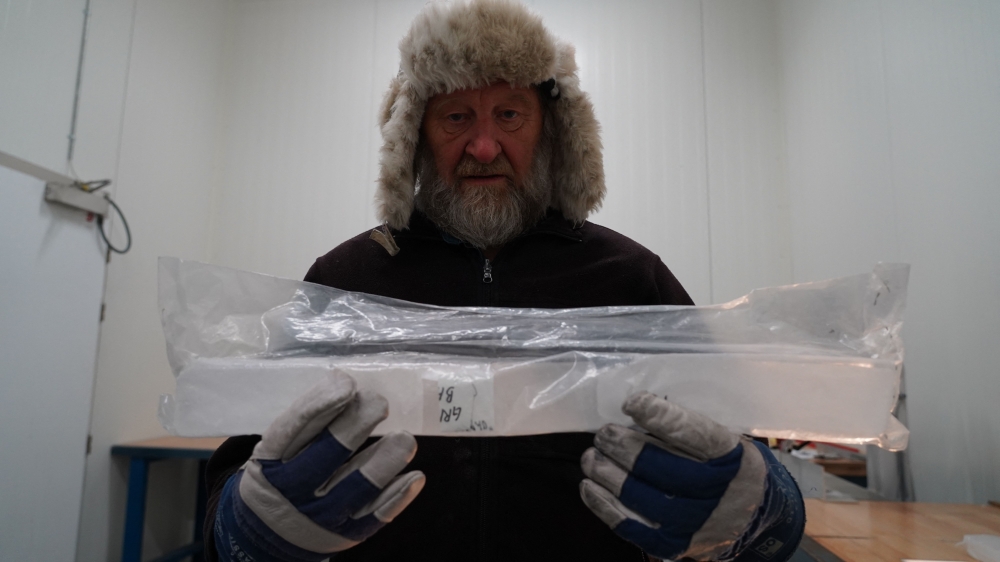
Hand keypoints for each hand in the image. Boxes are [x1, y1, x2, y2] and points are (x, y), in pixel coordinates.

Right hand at [214, 371, 424, 561]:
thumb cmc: (280, 475)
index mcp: (271, 460)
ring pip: (356, 487)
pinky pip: (375, 514)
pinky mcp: (346, 534)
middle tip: (379, 402)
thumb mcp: (276, 451)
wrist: (266, 537)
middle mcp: (294, 488)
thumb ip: (306, 424)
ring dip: (384, 461)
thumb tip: (345, 384)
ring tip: (404, 438)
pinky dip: (397, 495)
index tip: (346, 384)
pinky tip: (415, 476)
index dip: (320, 405)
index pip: (293, 428)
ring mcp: (321, 515)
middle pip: (327, 454)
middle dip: (355, 424)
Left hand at [580, 392, 803, 561]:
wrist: (761, 519)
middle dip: (621, 445)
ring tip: (591, 457)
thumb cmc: (733, 468)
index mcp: (729, 455)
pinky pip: (631, 526)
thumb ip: (690, 430)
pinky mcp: (674, 544)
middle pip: (656, 464)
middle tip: (603, 434)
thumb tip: (637, 411)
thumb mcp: (729, 441)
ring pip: (637, 495)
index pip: (690, 432)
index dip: (656, 415)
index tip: (630, 403)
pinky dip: (604, 505)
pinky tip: (589, 487)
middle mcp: (714, 490)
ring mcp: (693, 521)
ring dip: (606, 473)